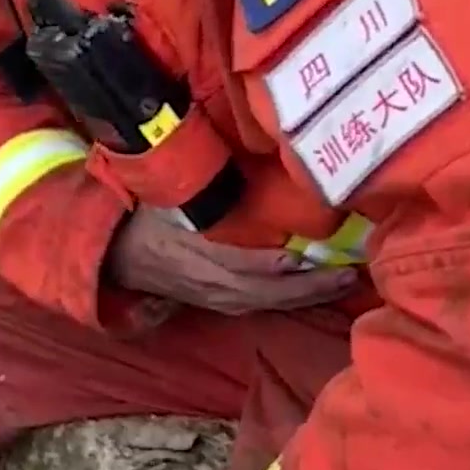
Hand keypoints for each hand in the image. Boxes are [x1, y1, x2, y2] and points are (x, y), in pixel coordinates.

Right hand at [107, 207, 356, 315]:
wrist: (120, 255)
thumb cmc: (147, 217)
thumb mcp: (169, 198)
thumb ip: (203, 189)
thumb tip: (239, 163)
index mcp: (196, 254)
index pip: (242, 265)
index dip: (276, 265)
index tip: (309, 256)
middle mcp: (211, 284)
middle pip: (268, 291)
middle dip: (311, 286)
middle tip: (350, 274)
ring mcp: (217, 298)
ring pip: (270, 302)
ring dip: (308, 295)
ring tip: (344, 282)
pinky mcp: (220, 304)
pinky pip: (263, 305)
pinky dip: (292, 299)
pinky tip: (316, 291)